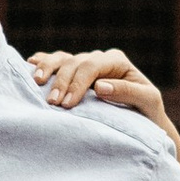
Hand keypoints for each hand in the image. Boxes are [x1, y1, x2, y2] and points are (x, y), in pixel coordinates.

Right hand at [28, 46, 179, 172]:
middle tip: (52, 104)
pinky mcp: (76, 74)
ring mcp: (86, 65)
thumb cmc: (148, 112)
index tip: (67, 104)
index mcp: (117, 61)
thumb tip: (100, 86)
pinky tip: (31, 64)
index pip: (91, 66)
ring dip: (47, 69)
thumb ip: (127, 92)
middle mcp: (100, 59)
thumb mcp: (147, 101)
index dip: (77, 83)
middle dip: (61, 82)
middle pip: (74, 62)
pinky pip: (57, 63)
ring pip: (62, 59)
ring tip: (36, 82)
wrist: (144, 121)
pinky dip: (44, 62)